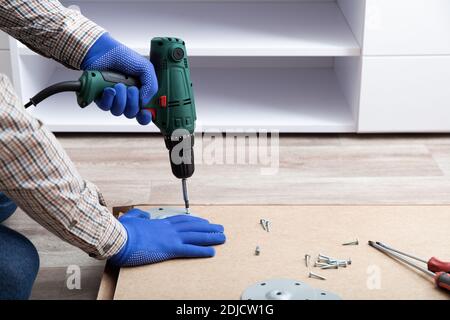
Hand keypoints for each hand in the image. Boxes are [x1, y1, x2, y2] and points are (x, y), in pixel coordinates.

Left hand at [81, 33, 157, 124]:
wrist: (103, 50)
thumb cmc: (123, 56)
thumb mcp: (146, 68)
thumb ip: (151, 86)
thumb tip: (145, 102)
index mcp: (140, 93)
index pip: (144, 113)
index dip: (145, 116)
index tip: (145, 113)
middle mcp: (127, 98)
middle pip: (131, 114)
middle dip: (132, 102)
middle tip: (131, 89)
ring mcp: (114, 99)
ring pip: (118, 111)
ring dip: (120, 98)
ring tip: (118, 85)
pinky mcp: (100, 98)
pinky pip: (105, 107)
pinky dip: (108, 98)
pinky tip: (109, 89)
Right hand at [109, 209, 225, 266]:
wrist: (119, 237)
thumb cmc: (123, 231)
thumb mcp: (130, 219)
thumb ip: (139, 215)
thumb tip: (144, 215)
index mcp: (160, 223)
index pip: (182, 220)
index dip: (195, 221)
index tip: (204, 221)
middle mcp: (169, 228)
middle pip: (194, 226)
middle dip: (208, 227)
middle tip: (220, 228)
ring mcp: (171, 237)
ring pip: (196, 236)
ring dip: (211, 237)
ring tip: (222, 238)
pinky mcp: (170, 249)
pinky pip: (190, 250)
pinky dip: (203, 251)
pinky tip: (212, 252)